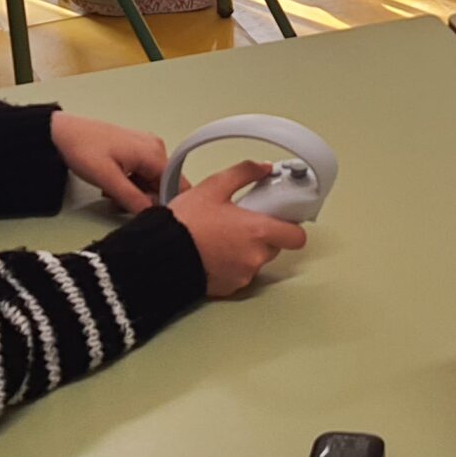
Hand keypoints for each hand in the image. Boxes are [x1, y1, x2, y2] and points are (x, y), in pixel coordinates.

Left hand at [51, 112, 171, 213]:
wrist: (63, 132)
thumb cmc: (83, 149)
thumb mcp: (108, 179)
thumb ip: (132, 199)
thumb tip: (151, 214)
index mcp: (154, 153)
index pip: (177, 186)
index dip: (164, 203)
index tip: (145, 212)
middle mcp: (155, 148)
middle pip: (163, 185)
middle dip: (144, 199)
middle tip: (120, 203)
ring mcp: (145, 148)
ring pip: (151, 182)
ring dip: (135, 193)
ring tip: (112, 193)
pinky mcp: (135, 150)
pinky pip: (142, 174)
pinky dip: (130, 184)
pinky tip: (113, 185)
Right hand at [167, 160, 308, 296]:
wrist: (159, 254)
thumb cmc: (184, 223)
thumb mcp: (213, 187)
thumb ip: (243, 174)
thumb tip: (264, 168)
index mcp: (257, 231)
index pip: (297, 236)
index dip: (290, 225)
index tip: (279, 215)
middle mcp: (254, 257)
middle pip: (275, 246)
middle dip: (264, 234)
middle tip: (244, 221)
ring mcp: (242, 275)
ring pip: (256, 260)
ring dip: (247, 249)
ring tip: (222, 235)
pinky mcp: (229, 288)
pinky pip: (240, 274)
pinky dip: (232, 263)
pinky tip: (214, 251)